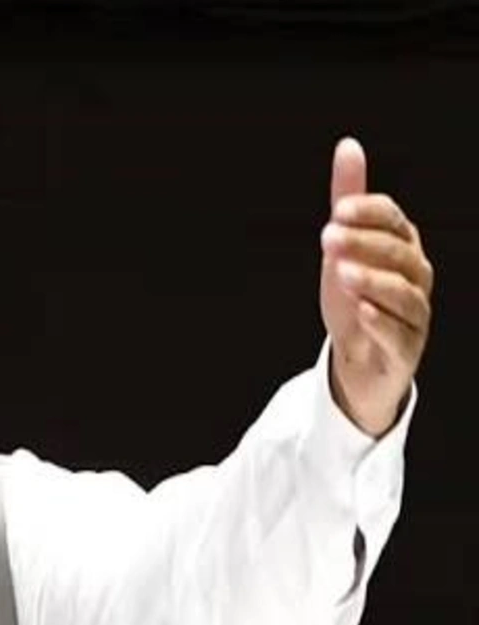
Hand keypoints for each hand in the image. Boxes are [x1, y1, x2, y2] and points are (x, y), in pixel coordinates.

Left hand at [320, 137, 433, 436]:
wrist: (359, 359)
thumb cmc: (355, 297)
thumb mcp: (344, 247)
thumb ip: (348, 200)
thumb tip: (348, 146)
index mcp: (402, 247)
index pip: (395, 220)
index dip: (369, 213)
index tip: (337, 209)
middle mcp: (415, 277)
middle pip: (398, 255)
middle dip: (363, 244)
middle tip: (327, 237)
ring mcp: (414, 314)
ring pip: (403, 294)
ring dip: (372, 281)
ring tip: (342, 274)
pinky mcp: (405, 348)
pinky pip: (398, 334)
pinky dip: (380, 321)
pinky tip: (360, 311)